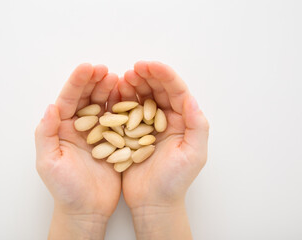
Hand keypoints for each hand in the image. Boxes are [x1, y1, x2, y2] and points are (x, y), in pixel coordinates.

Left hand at [35, 64, 120, 239]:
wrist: (87, 209)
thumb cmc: (64, 189)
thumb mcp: (49, 162)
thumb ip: (46, 134)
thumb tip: (51, 106)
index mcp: (62, 129)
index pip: (68, 100)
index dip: (77, 82)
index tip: (87, 67)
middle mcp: (79, 127)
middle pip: (86, 98)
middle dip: (94, 81)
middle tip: (105, 69)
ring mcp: (97, 133)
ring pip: (104, 105)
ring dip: (109, 90)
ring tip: (118, 77)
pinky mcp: (113, 141)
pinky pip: (118, 120)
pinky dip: (123, 107)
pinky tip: (128, 97)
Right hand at [121, 61, 209, 238]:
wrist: (153, 202)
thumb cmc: (175, 181)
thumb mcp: (193, 154)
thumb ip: (197, 125)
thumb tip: (191, 98)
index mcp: (183, 121)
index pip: (176, 91)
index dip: (164, 75)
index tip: (148, 65)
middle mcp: (166, 119)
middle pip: (158, 90)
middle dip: (147, 76)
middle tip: (133, 69)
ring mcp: (148, 125)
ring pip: (141, 98)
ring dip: (133, 86)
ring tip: (123, 78)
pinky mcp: (132, 133)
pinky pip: (127, 112)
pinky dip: (121, 101)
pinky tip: (114, 94)